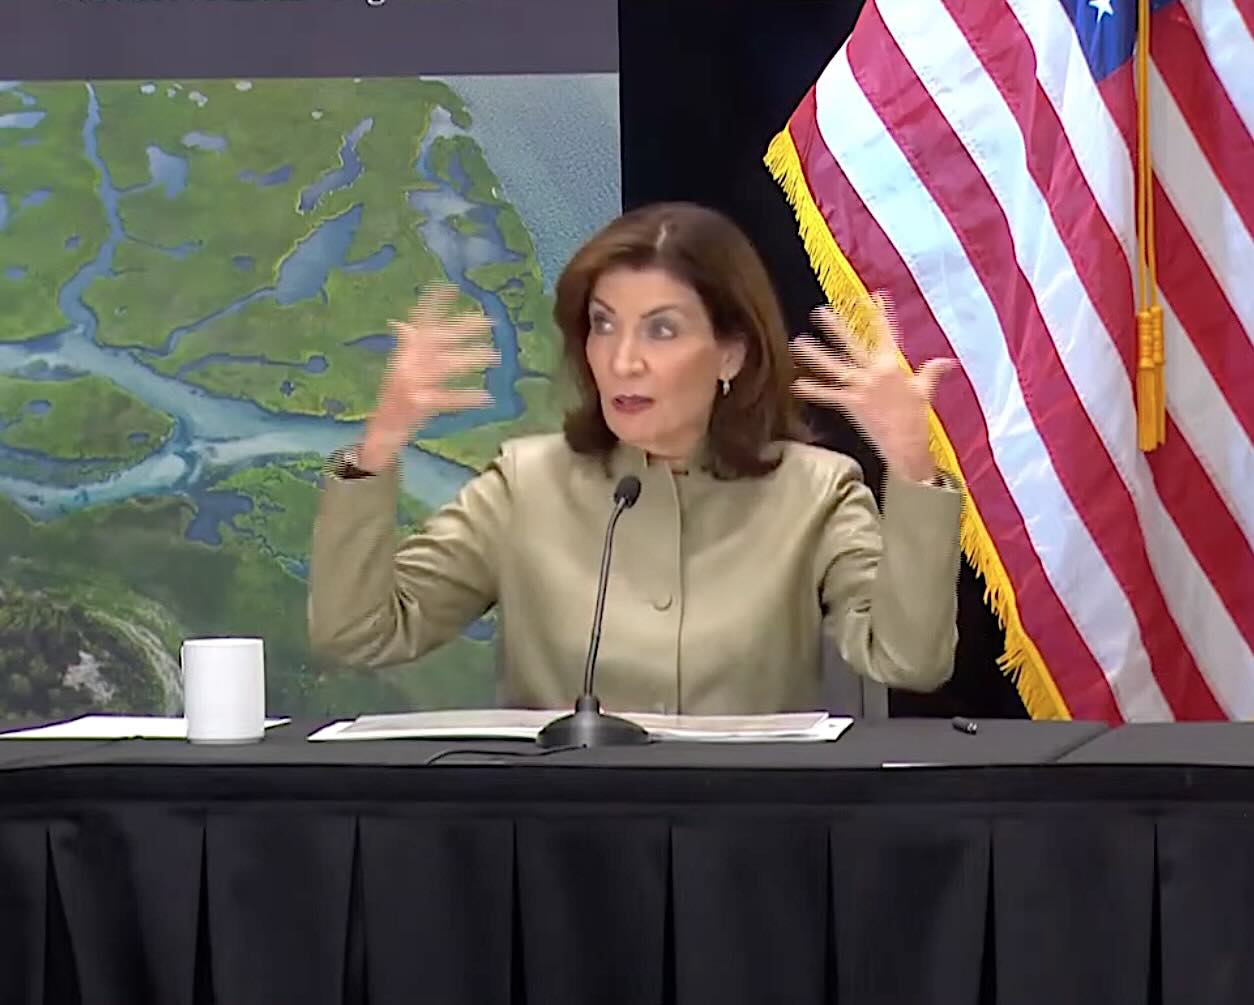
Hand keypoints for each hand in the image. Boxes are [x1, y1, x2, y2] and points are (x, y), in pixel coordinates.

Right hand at [359, 282, 499, 471]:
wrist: (381, 431)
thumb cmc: (394, 398)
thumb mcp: (398, 369)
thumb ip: (405, 345)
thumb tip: (401, 323)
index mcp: (406, 353)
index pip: (420, 322)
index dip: (433, 304)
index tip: (449, 286)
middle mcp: (407, 363)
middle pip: (438, 340)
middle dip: (464, 329)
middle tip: (491, 321)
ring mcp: (412, 382)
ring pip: (446, 366)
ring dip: (470, 359)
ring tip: (495, 356)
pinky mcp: (419, 403)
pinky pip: (448, 399)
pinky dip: (466, 398)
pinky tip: (485, 397)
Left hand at [790, 291, 953, 482]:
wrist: (906, 444)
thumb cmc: (916, 417)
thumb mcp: (925, 390)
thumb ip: (932, 372)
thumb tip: (949, 361)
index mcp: (892, 366)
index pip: (886, 333)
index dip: (880, 314)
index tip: (875, 296)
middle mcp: (874, 373)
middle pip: (851, 345)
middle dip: (835, 327)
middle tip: (819, 312)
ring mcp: (860, 388)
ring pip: (833, 367)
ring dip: (814, 355)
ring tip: (797, 342)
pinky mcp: (850, 405)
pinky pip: (828, 396)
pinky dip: (812, 391)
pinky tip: (796, 384)